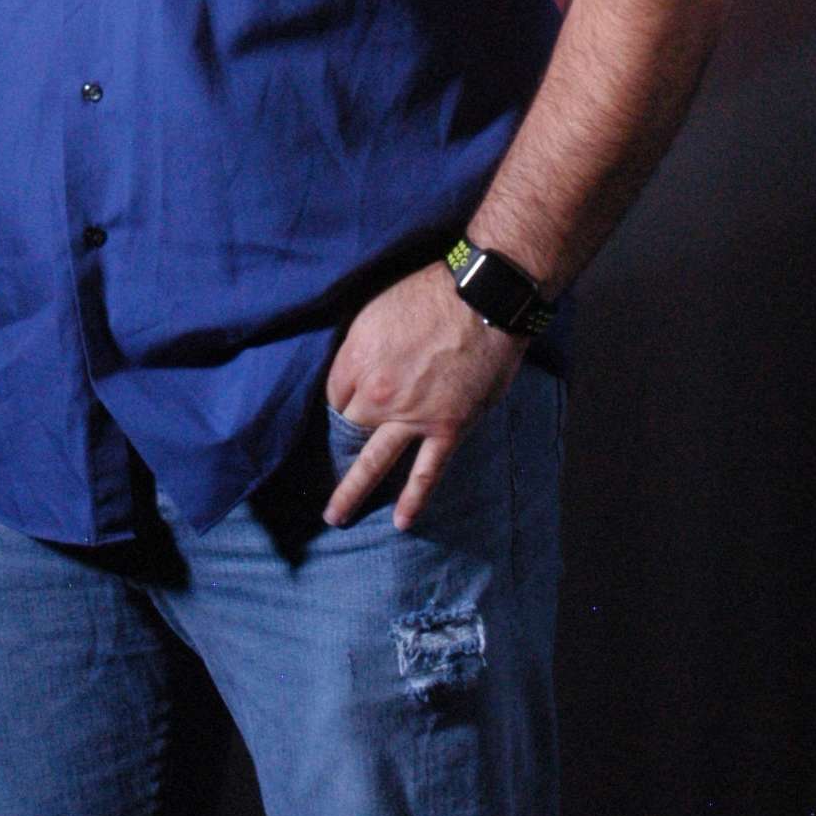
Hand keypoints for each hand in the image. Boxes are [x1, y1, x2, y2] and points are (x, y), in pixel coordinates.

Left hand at [322, 260, 525, 530]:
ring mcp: (412, 416)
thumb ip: (359, 346)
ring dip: (352, 491)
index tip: (342, 408)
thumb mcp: (376, 309)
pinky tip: (400, 521)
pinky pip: (426, 472)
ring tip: (335, 516)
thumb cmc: (430, 294)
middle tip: (331, 461)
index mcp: (356, 360)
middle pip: (348, 427)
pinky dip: (413, 499)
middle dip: (341, 441)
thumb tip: (352, 368)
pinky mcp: (447, 428)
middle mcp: (378, 393)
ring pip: (374, 462)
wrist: (483, 299)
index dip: (338, 401)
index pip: (332, 396)